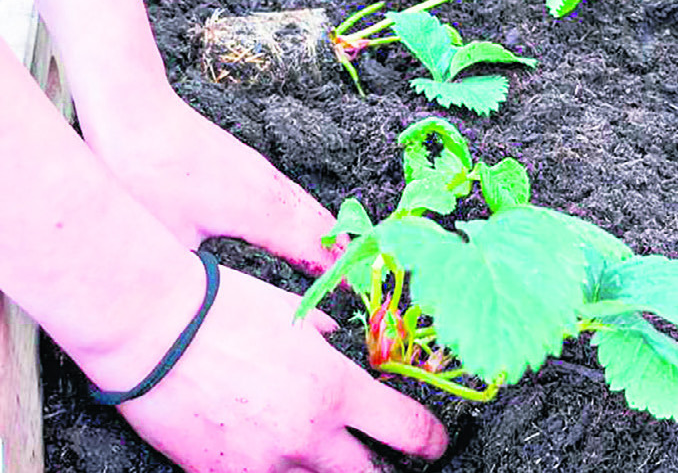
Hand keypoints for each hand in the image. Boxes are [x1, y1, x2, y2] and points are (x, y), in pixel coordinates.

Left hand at [80, 91, 343, 274]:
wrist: (135, 110)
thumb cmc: (144, 173)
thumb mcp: (168, 239)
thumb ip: (197, 275)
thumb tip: (208, 303)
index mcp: (257, 213)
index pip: (309, 249)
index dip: (331, 272)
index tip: (351, 291)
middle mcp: (270, 192)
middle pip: (321, 226)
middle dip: (342, 254)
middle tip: (362, 279)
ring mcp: (262, 174)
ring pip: (309, 207)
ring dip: (330, 233)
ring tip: (347, 255)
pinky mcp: (250, 163)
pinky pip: (295, 196)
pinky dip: (312, 215)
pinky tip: (309, 222)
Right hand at [84, 266, 447, 471]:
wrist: (152, 331)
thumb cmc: (222, 312)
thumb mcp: (295, 316)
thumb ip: (330, 343)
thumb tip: (346, 350)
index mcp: (336, 389)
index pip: (408, 431)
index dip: (431, 441)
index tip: (434, 443)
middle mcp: (310, 435)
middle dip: (384, 469)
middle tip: (382, 458)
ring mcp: (268, 463)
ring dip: (329, 470)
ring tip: (318, 451)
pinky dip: (278, 470)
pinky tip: (271, 451)